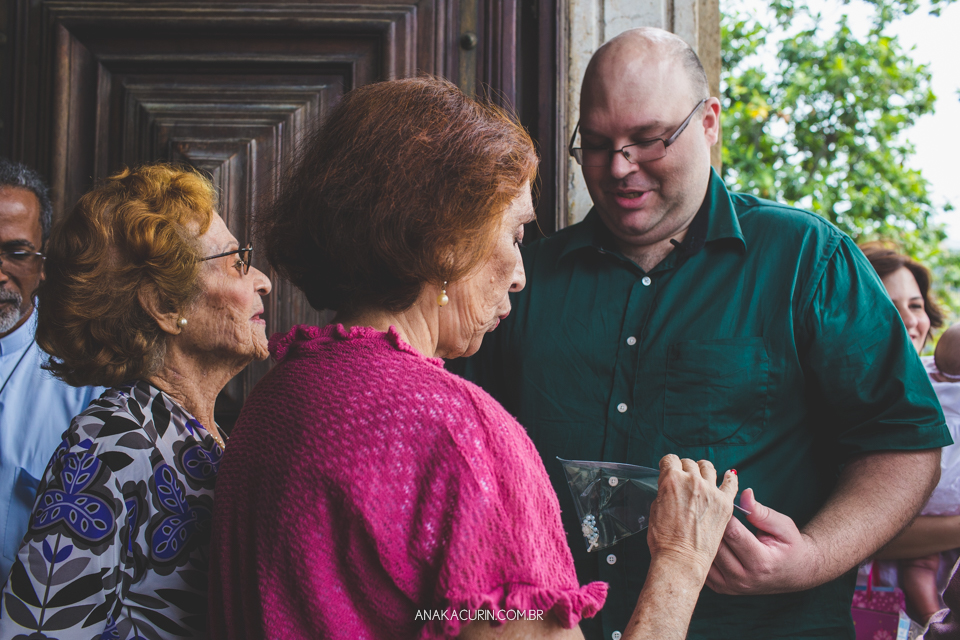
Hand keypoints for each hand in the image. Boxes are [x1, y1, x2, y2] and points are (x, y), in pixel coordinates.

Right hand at [646, 455, 737, 578]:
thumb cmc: (664, 540)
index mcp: (671, 480)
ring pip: (708, 467)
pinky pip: (731, 483)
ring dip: (703, 469)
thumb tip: (671, 489)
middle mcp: (692, 481)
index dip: (668, 466)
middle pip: (689, 463)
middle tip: (684, 479)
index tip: (669, 470)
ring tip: (702, 475)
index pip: (670, 460)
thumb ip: (665, 493)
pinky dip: (730, 477)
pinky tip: (729, 475)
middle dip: (684, 468)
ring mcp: (710, 491)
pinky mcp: (725, 503)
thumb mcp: (655, 509)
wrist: (681, 560)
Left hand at [706, 488, 821, 594]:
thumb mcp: (783, 526)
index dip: (722, 514)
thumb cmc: (789, 547)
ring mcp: (731, 586)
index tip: (717, 499)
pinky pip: (703, 567)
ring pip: (705, 556)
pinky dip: (700, 552)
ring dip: (701, 538)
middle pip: (716, 546)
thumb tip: (744, 494)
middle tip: (703, 507)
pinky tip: (701, 537)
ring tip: (700, 520)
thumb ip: (762, 512)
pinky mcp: (722, 588)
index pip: (733, 534)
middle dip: (708, 524)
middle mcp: (744, 578)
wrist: (794, 574)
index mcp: (761, 563)